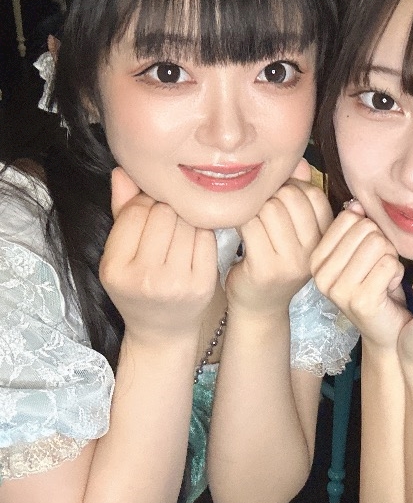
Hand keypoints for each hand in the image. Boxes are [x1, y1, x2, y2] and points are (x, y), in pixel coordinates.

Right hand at [99, 168, 217, 345]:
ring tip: (180, 230)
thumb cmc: (138, 286)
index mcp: (116, 268)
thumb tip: (123, 170)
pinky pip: (206, 237)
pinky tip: (195, 242)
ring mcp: (176, 283)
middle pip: (164, 213)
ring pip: (188, 221)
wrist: (162, 331)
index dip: (145, 202)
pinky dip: (202, 232)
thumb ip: (122, 212)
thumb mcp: (119, 255)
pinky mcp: (203, 284)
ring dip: (186, 218)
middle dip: (167, 209)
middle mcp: (145, 278)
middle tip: (168, 220)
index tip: (149, 209)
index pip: (136, 211)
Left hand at [225, 159, 332, 315]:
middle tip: (255, 209)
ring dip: (251, 207)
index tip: (275, 200)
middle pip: (291, 197)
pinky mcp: (266, 268)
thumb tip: (298, 162)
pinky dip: (237, 220)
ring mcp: (291, 262)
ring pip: (269, 208)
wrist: (259, 308)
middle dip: (268, 195)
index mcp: (325, 239)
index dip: (290, 188)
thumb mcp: (294, 231)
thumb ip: (299, 196)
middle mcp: (313, 251)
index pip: (313, 195)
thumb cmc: (274, 263)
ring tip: (245, 218)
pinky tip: (234, 228)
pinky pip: (250, 224)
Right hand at [311, 200, 410, 350]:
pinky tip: (388, 290)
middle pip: (366, 229)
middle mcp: (321, 274)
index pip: (350, 218)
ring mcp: (338, 289)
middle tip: (378, 270)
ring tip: (382, 279)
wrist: (386, 330)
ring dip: (390, 260)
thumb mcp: (361, 252)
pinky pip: (390, 263)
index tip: (367, 256)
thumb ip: (355, 227)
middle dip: (382, 246)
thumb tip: (355, 204)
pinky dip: (397, 274)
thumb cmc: (376, 286)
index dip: (369, 232)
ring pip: (379, 244)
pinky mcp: (360, 300)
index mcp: (316, 259)